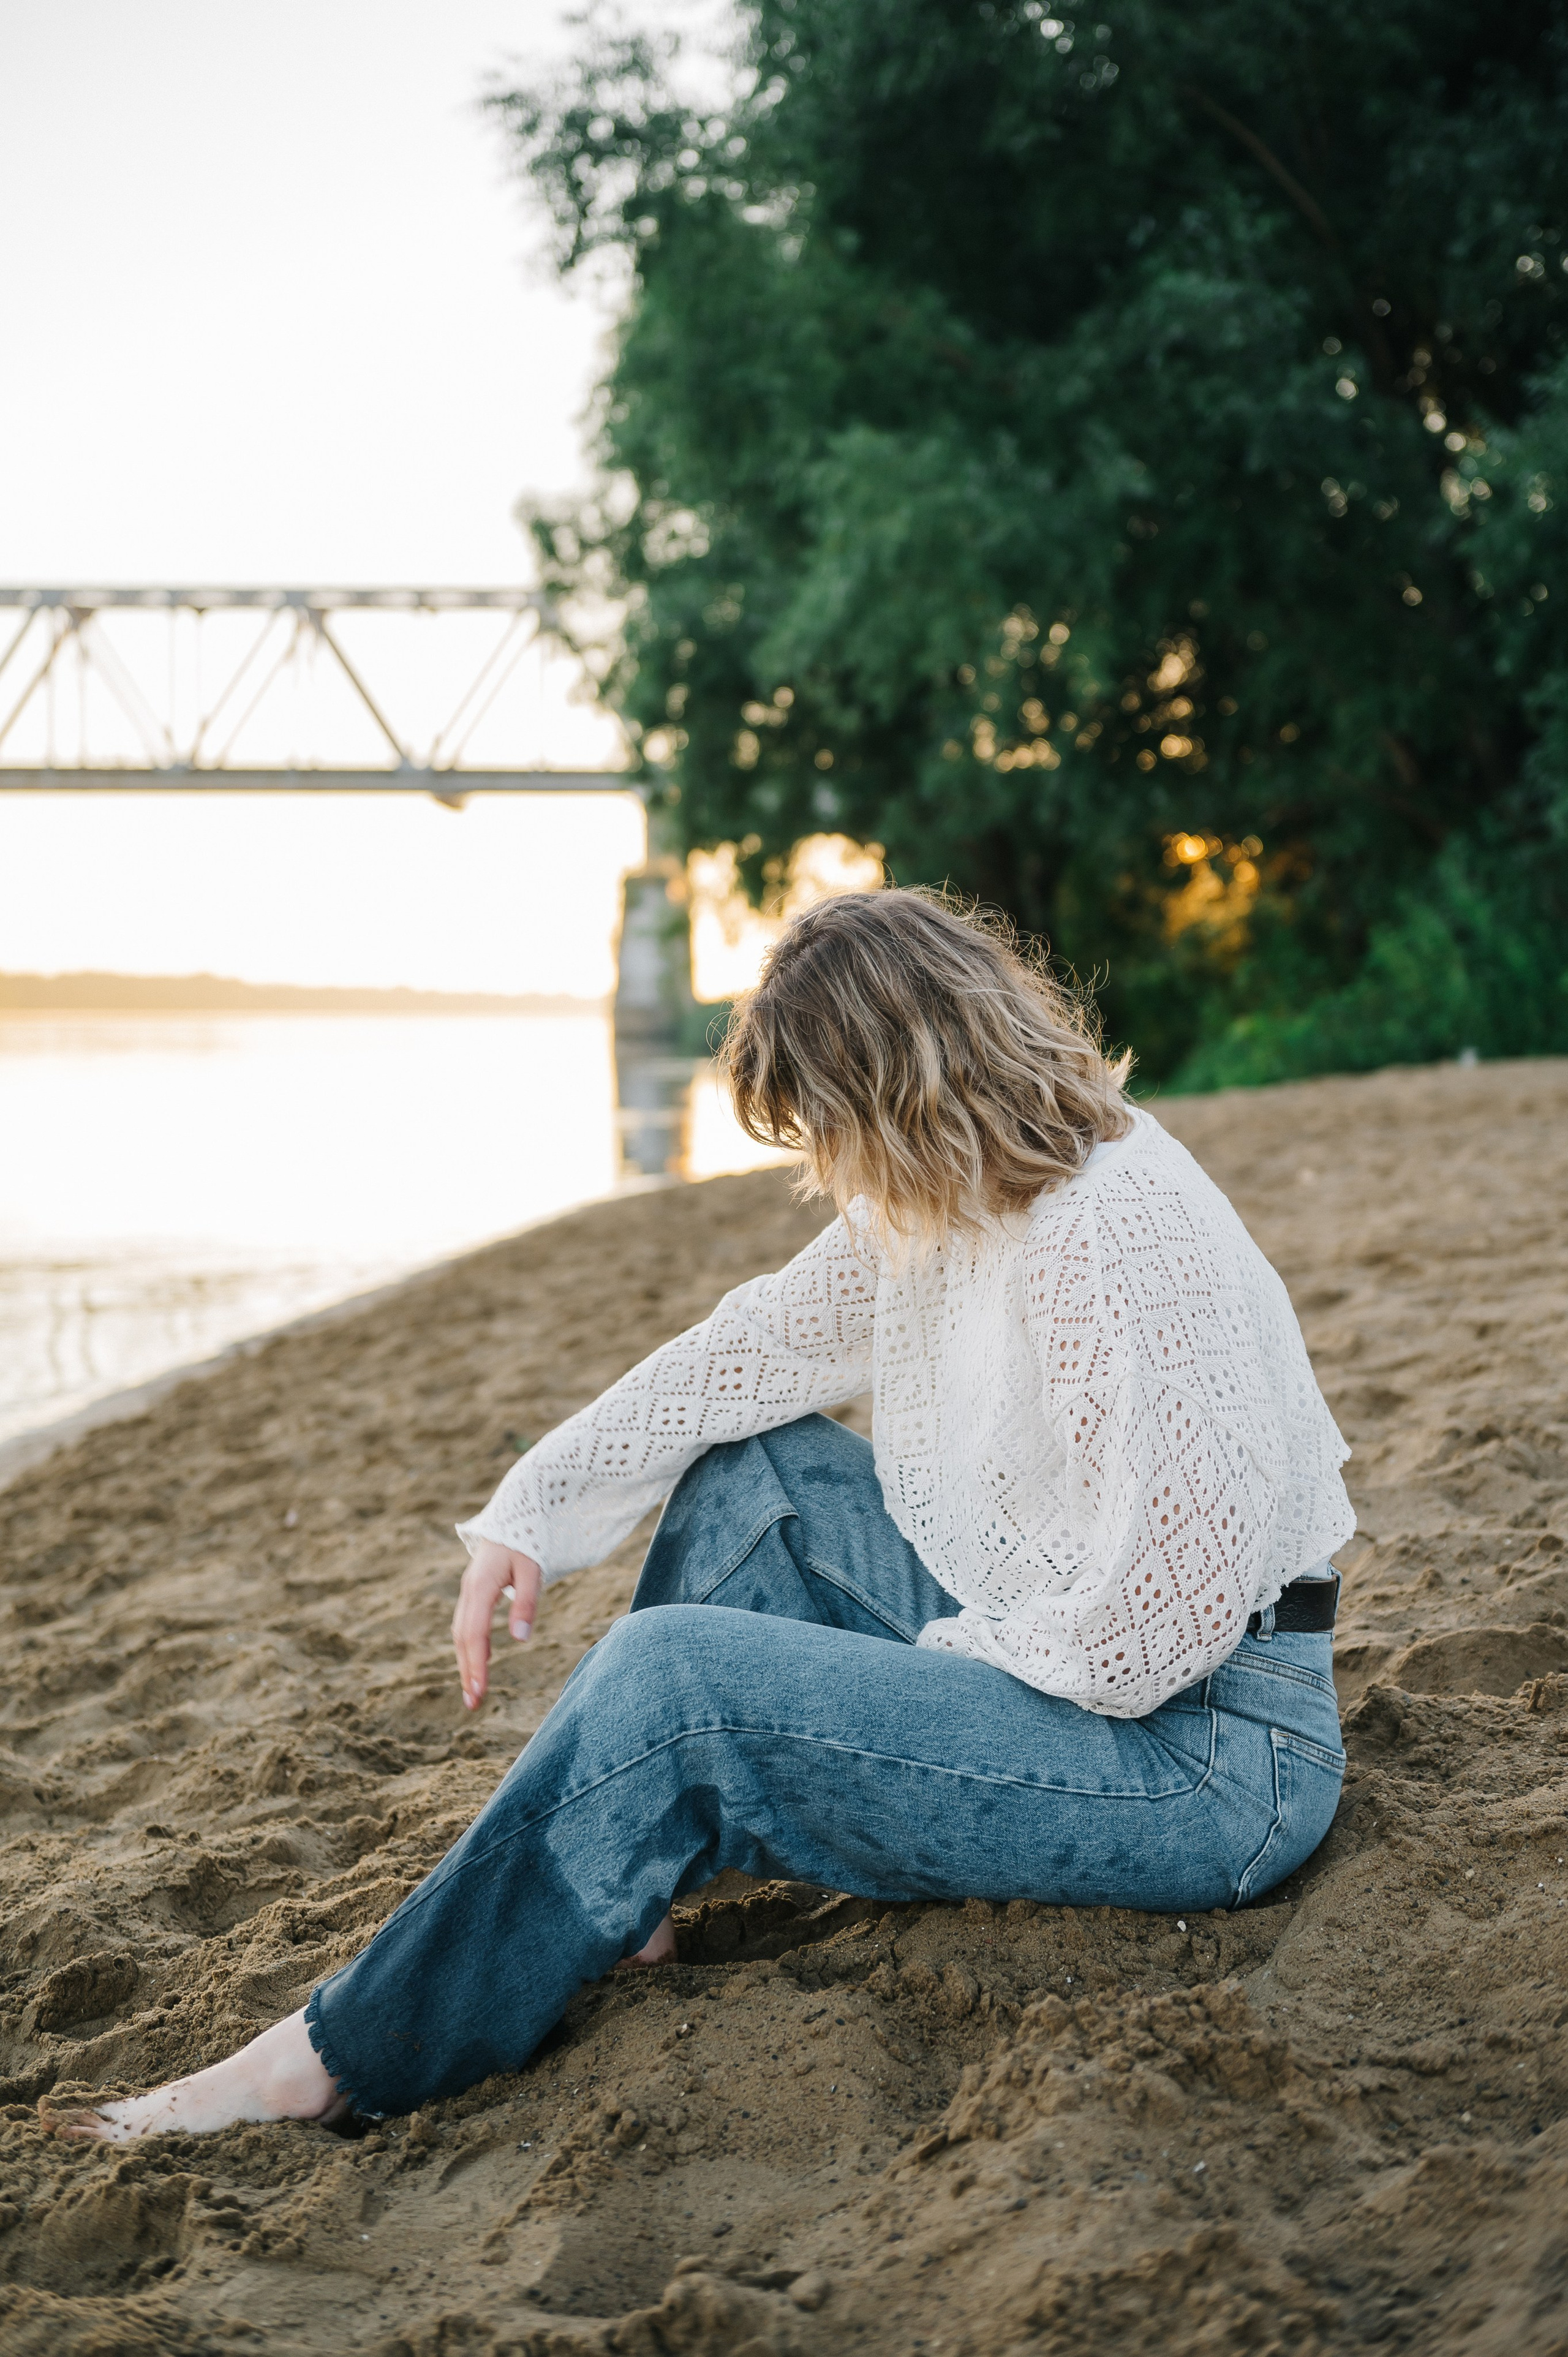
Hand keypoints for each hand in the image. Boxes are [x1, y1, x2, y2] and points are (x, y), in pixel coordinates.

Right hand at [451, 1540, 541, 1710]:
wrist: (515, 1516)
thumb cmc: (527, 1541)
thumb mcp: (532, 1569)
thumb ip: (526, 1602)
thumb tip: (520, 1638)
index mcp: (481, 1586)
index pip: (474, 1634)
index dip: (475, 1665)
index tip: (480, 1692)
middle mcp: (469, 1591)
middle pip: (462, 1638)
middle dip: (467, 1671)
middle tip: (473, 1704)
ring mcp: (468, 1591)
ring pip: (461, 1633)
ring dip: (466, 1663)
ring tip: (474, 1692)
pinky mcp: (473, 1592)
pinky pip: (467, 1624)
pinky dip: (470, 1647)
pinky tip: (481, 1662)